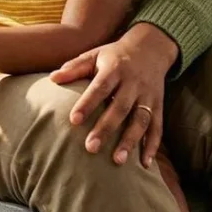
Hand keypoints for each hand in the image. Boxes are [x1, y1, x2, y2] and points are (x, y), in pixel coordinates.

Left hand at [49, 23, 176, 168]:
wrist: (151, 47)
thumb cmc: (114, 55)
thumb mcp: (95, 55)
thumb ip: (74, 67)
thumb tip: (52, 78)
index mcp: (114, 69)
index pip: (99, 88)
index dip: (87, 104)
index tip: (73, 120)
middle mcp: (133, 83)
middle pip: (120, 108)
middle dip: (106, 129)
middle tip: (91, 148)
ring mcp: (148, 95)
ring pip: (141, 120)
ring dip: (130, 141)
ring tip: (117, 160)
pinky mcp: (159, 105)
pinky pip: (158, 126)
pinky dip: (153, 145)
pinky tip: (145, 163)